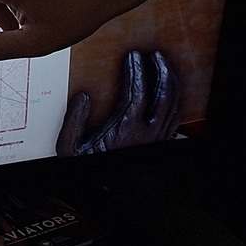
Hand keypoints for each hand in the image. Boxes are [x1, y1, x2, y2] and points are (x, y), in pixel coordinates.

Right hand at [58, 49, 181, 156]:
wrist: (106, 191)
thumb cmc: (88, 167)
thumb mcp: (70, 148)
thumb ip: (73, 122)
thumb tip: (83, 97)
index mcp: (127, 129)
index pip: (139, 92)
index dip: (137, 70)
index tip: (133, 56)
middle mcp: (147, 133)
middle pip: (164, 94)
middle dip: (161, 69)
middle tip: (154, 55)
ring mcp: (157, 138)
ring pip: (173, 104)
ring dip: (170, 82)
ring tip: (163, 66)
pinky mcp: (160, 143)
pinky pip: (175, 117)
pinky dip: (175, 100)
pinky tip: (169, 91)